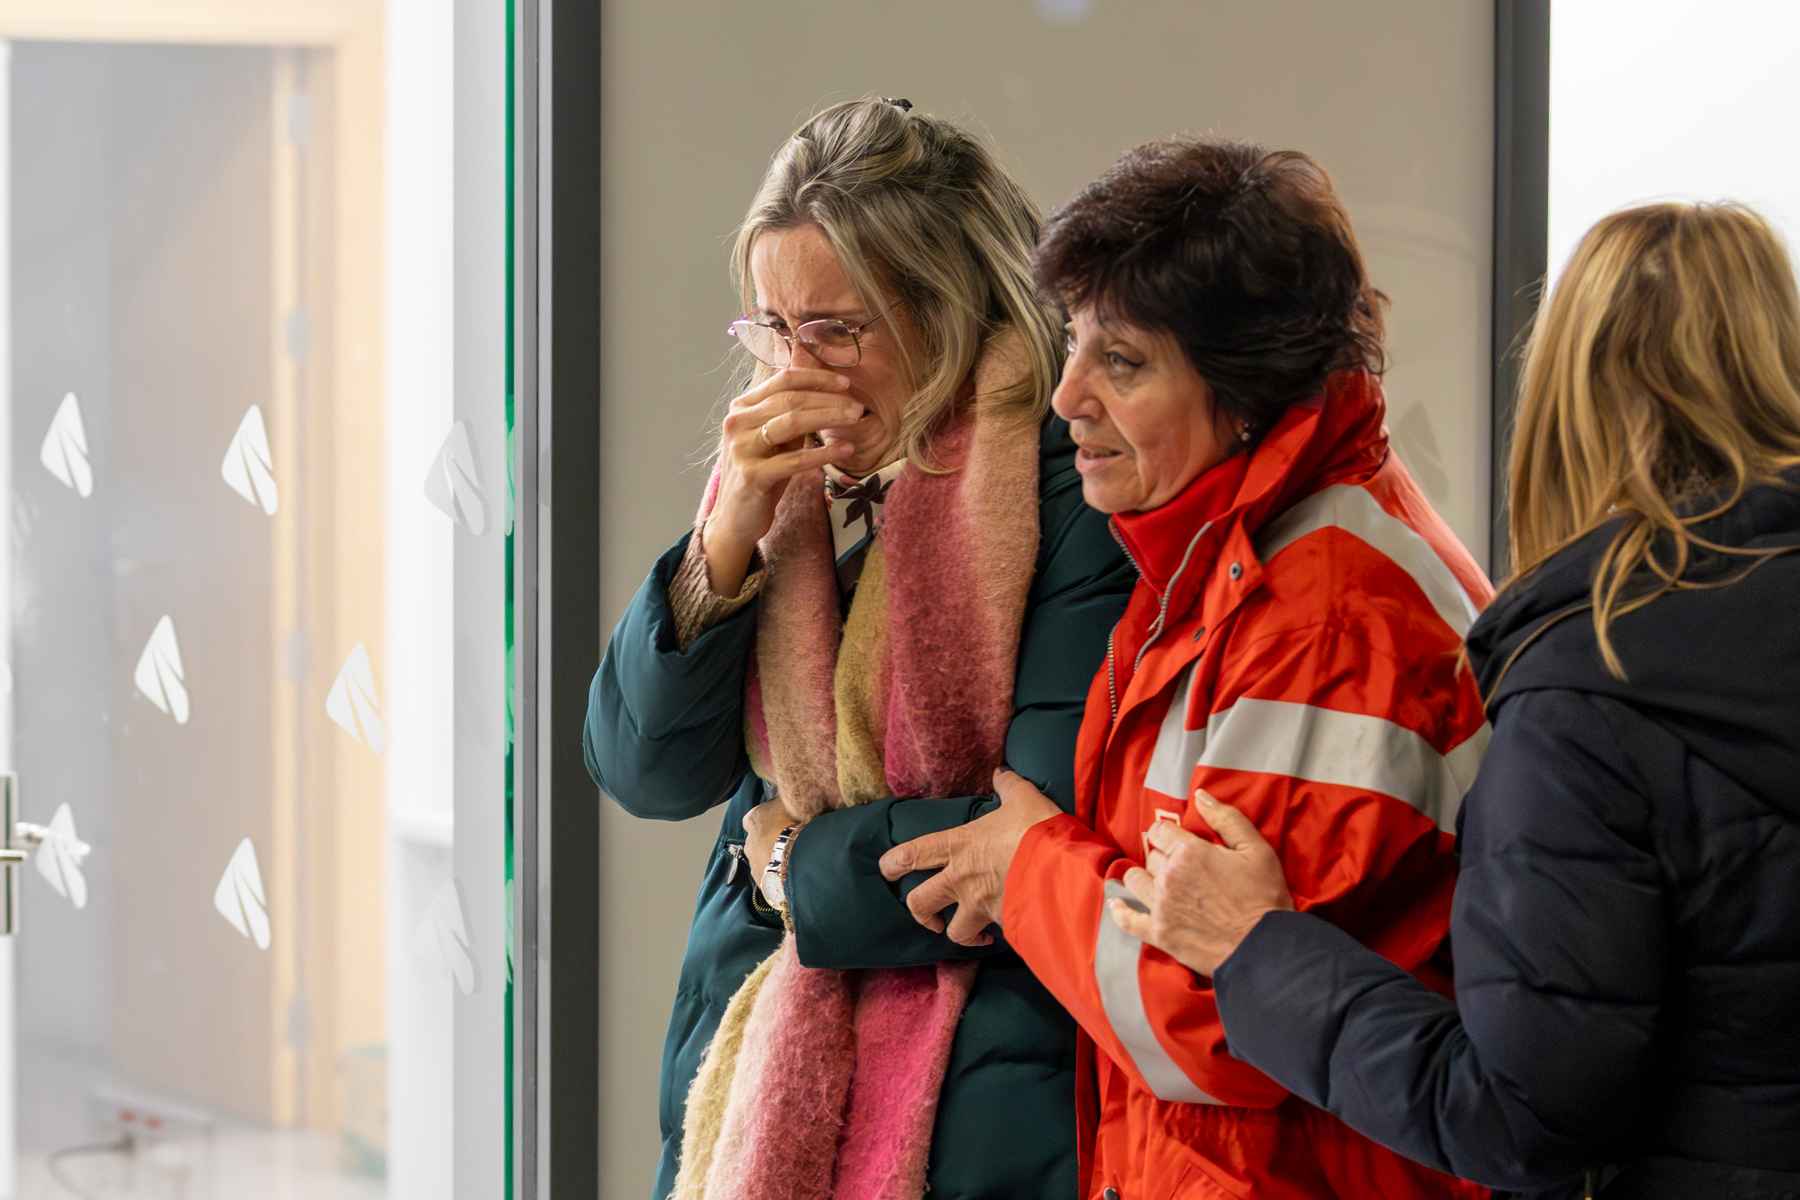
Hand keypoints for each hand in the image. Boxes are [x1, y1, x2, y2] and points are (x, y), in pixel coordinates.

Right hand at [706, 368, 864, 594]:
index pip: (783, 380)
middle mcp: (736, 422)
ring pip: (791, 422)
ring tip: (855, 419)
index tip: (845, 382)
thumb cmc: (761, 475)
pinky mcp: (751, 475)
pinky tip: (844, 450)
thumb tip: (830, 393)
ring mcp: (741, 448)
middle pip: (790, 399)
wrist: (736, 519)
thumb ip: (792, 416)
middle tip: (858, 406)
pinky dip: (822, 454)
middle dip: (828, 399)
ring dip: (828, 417)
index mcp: (741, 407)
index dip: (816, 378)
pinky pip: (793, 459)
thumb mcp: (775, 440)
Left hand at [741, 798, 792, 905]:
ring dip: (774, 858)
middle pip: (757, 839)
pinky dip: (778, 874)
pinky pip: (770, 876)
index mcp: (753, 819)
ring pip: (762, 859)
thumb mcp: (791, 804)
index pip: (753, 816)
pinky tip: (793, 872)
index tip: (779, 819)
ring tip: (794, 857)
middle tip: (789, 839)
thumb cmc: (793, 827)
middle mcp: (749, 842)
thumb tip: (789, 794)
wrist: (795, 861)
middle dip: (770, 840)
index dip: (766, 817)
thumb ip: (787, 800)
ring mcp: (754, 864)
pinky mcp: (762, 883)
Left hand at [877, 769, 1061, 946]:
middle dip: (920, 913)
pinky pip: (993, 937)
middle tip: (931, 916)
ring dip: (961, 934)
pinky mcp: (1002, 925)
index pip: (913, 854)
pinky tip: (1007, 931)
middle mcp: (962, 880)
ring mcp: (980, 906)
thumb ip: (1010, 786)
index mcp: (960, 846)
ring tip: (973, 933)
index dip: (893, 863)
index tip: (887, 870)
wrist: (1064, 869)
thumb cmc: (1038, 830)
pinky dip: (996, 938)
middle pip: (920, 904)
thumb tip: (1002, 773)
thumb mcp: (1025, 798)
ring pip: (955, 933)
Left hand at [1109, 790, 1293, 976]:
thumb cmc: (1264, 898)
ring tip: (1156, 881)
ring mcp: (1160, 906)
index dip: (1168, 834)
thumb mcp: (1256, 850)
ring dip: (1143, 877)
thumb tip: (1200, 796)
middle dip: (1162, 857)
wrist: (1264, 948)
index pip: (1160, 831)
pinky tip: (1118, 905)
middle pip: (1151, 856)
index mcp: (1190, 852)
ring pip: (1134, 881)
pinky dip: (1121, 912)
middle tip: (1180, 866)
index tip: (1176, 841)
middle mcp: (1168, 877)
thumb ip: (1227, 819)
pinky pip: (1128, 920)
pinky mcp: (1159, 934)